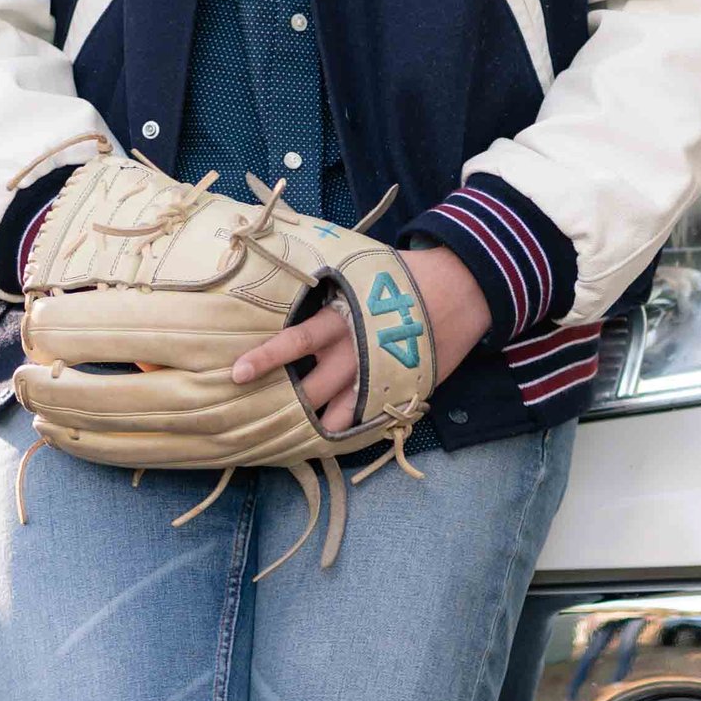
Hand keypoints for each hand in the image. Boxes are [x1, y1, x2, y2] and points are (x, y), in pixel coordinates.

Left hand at [231, 244, 491, 434]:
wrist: (463, 287)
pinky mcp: (402, 391)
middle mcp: (355, 353)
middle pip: (312, 390)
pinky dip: (352, 426)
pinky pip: (370, 418)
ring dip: (317, 424)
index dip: (265, 359)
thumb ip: (327, 286)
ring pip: (340, 414)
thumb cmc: (406, 275)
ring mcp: (379, 377)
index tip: (237, 373)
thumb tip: (286, 265)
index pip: (294, 341)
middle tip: (259, 419)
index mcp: (341, 320)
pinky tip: (336, 432)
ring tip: (296, 434)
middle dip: (286, 406)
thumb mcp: (360, 273)